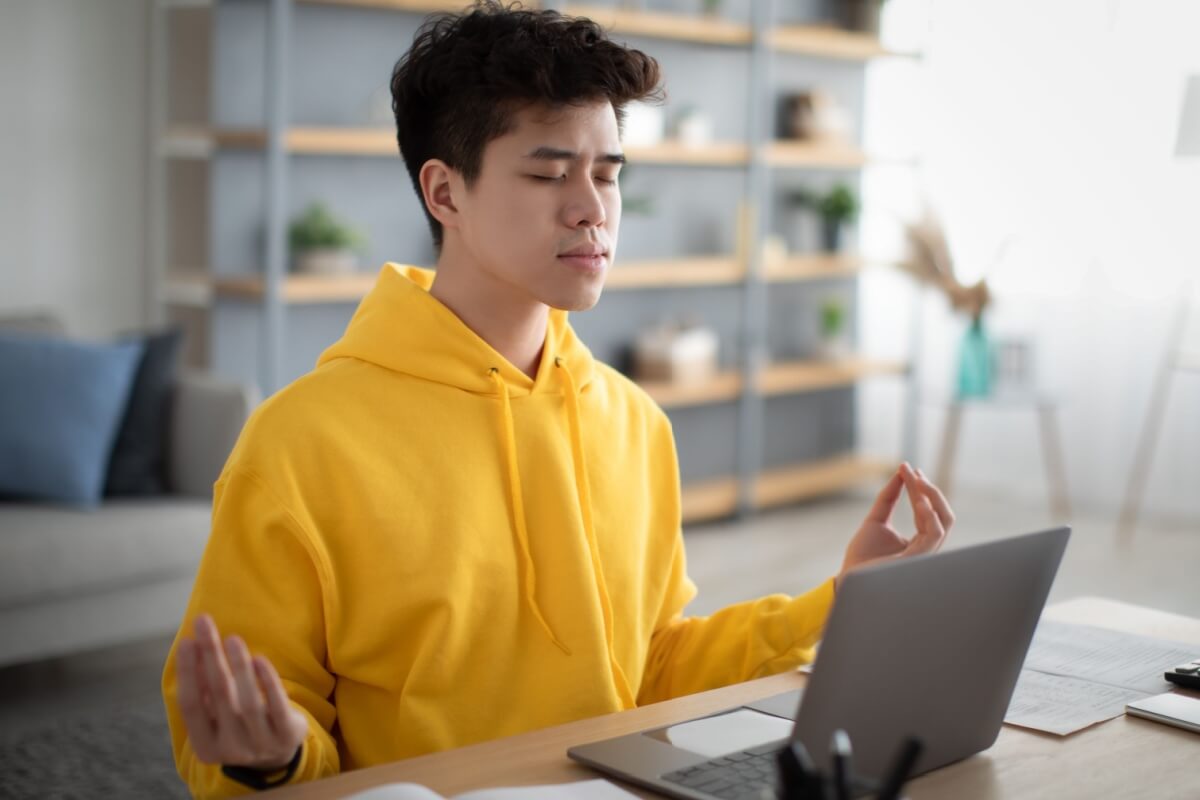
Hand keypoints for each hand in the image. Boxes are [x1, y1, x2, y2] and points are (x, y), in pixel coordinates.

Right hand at [175, 614, 307, 770]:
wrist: (276, 755)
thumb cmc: (238, 725)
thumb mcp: (216, 715)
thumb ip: (204, 689)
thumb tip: (192, 647)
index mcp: (205, 747)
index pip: (190, 705)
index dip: (187, 672)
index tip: (186, 640)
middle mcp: (231, 750)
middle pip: (218, 696)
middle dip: (210, 655)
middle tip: (204, 622)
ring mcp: (260, 745)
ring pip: (248, 701)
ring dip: (239, 666)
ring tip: (232, 639)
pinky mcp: (286, 736)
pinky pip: (277, 705)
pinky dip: (268, 681)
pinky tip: (259, 659)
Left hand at [836, 463, 953, 589]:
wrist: (850, 577)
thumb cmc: (863, 555)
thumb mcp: (876, 520)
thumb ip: (888, 498)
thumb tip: (900, 473)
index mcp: (919, 539)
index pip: (926, 509)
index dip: (919, 487)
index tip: (907, 466)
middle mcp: (926, 546)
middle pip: (941, 513)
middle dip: (930, 490)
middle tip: (913, 471)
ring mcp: (925, 553)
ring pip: (944, 521)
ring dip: (932, 497)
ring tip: (917, 480)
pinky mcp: (919, 558)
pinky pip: (935, 535)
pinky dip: (930, 516)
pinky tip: (919, 502)